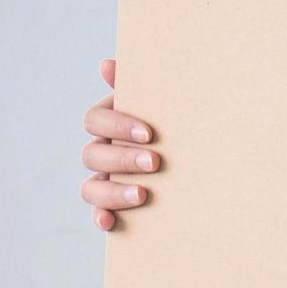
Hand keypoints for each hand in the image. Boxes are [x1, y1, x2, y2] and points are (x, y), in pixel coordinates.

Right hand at [81, 57, 158, 230]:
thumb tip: (107, 64)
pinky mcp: (112, 205)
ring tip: (142, 195)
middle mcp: (101, 151)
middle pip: (92, 154)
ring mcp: (104, 180)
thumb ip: (138, 82)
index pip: (94, 121)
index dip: (117, 126)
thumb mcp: (161, 102)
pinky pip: (98, 213)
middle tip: (154, 162)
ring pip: (90, 186)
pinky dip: (100, 217)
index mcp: (107, 123)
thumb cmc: (172, 121)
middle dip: (123, 158)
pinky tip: (109, 222)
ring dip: (113, 191)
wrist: (196, 153)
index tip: (149, 133)